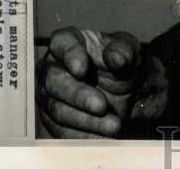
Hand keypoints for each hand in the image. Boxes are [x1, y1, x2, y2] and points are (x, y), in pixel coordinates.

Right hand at [36, 27, 164, 137]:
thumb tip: (115, 58)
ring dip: (86, 120)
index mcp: (69, 42)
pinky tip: (102, 136)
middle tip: (102, 105)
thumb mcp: (129, 50)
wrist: (126, 87)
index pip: (61, 43)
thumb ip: (123, 50)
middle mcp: (53, 67)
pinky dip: (83, 135)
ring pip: (58, 110)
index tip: (82, 69)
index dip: (69, 56)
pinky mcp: (53, 119)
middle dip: (78, 96)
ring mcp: (50, 95)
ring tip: (112, 124)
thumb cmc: (122, 61)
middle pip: (54, 82)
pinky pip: (61, 131)